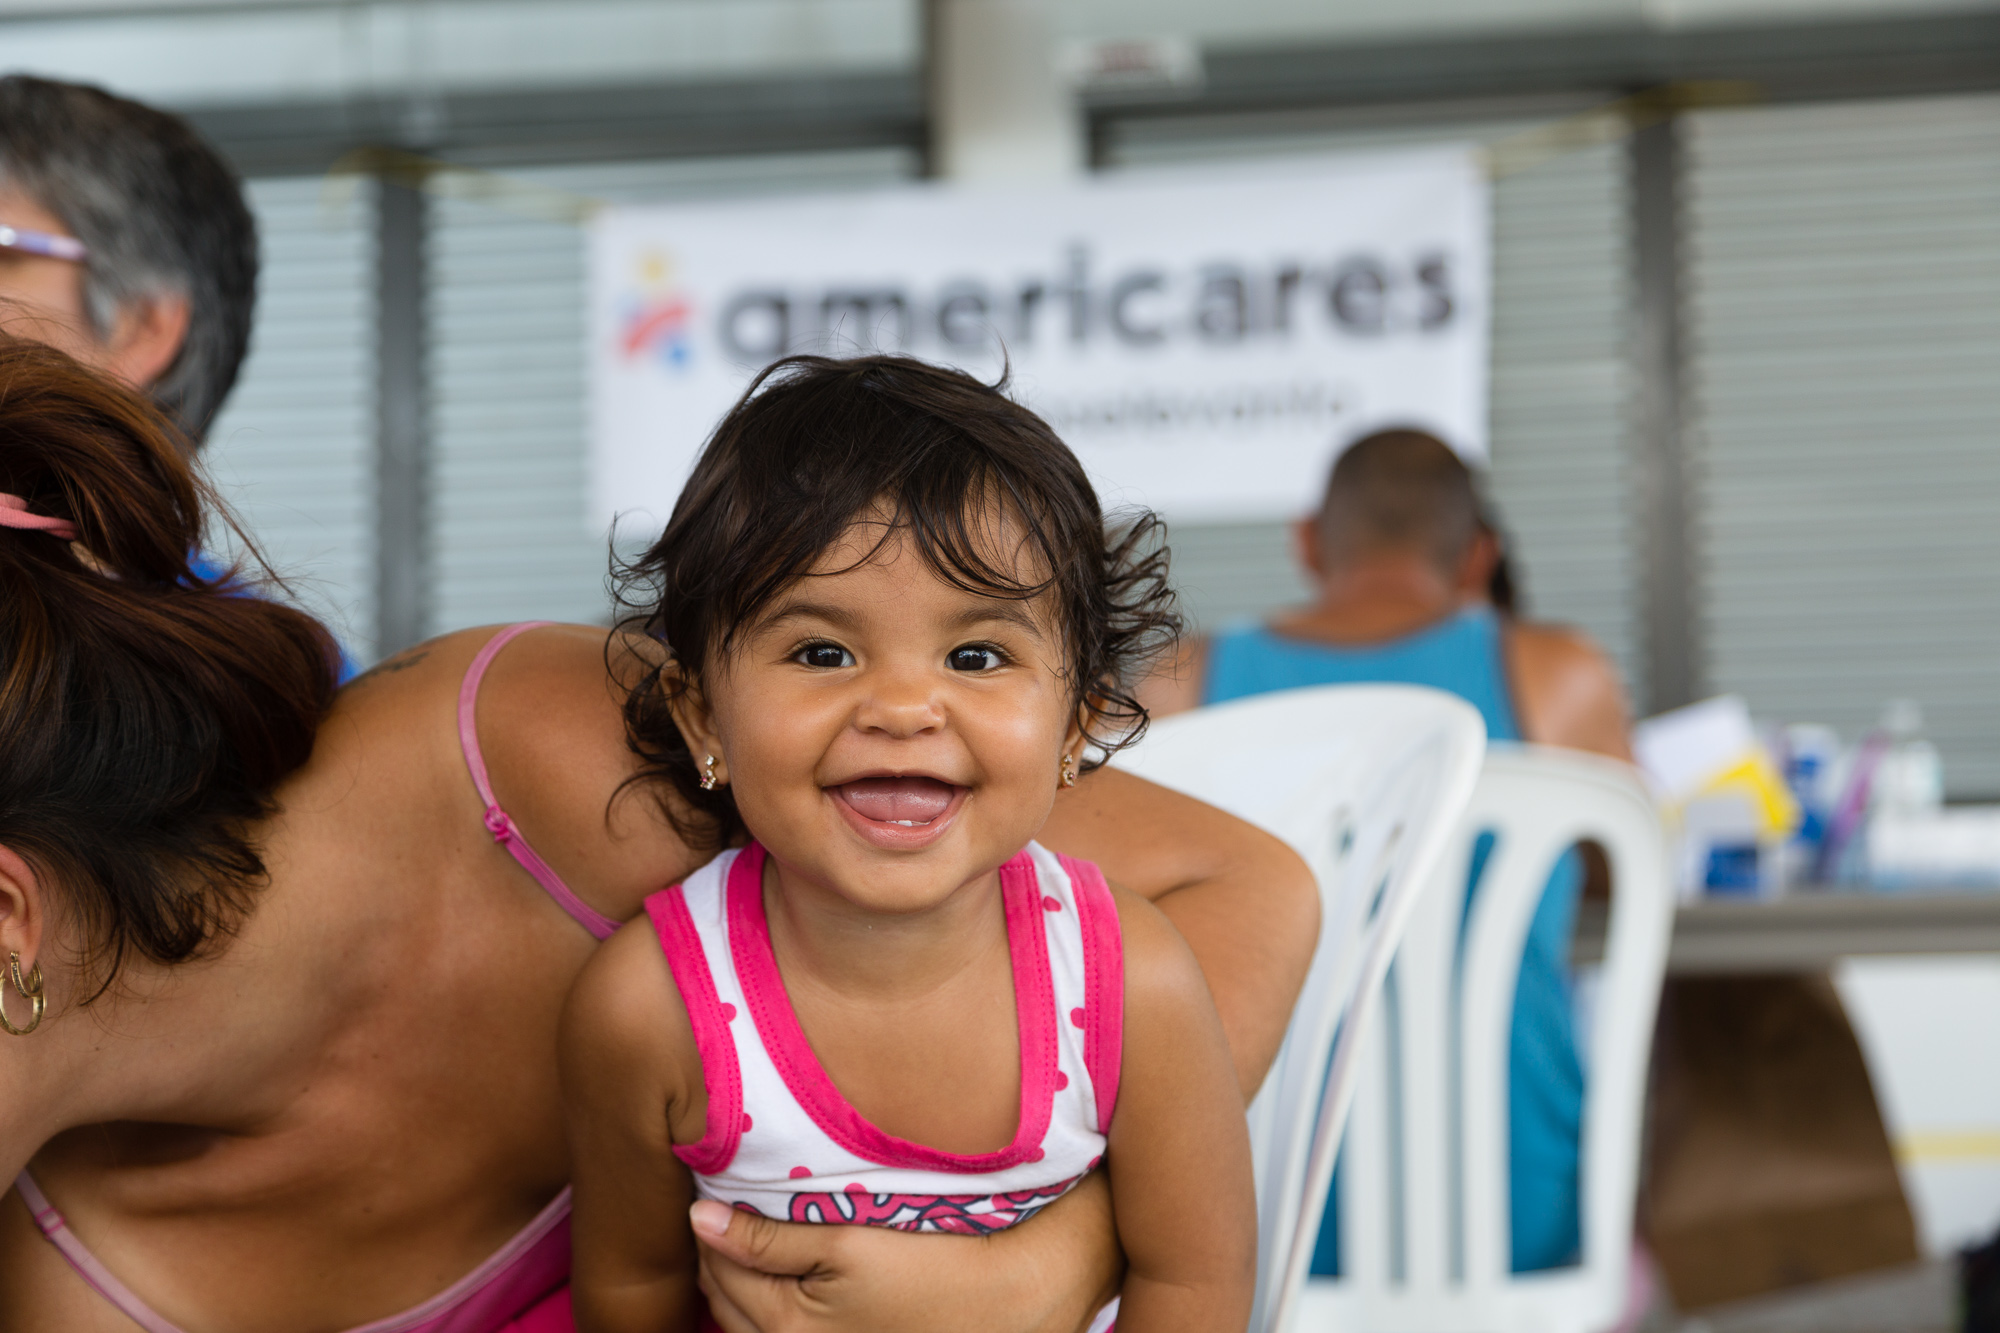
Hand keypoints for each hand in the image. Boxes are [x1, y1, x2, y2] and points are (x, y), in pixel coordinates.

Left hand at [691, 1175, 1120, 1332]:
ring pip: (747, 1319)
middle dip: (716, 1253)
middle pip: (724, 1298)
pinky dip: (767, 1298)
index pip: (716, 1268)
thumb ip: (765, 1237)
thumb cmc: (928, 1267)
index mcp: (784, 1325)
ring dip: (740, 1277)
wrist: (1002, 1298)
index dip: (710, 1223)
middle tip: (726, 1203)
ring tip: (750, 1231)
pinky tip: (784, 1268)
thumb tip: (697, 1219)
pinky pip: (778, 1329)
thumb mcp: (843, 1242)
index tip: (714, 1184)